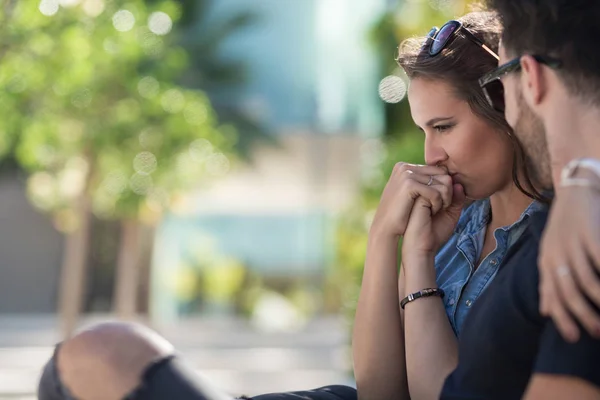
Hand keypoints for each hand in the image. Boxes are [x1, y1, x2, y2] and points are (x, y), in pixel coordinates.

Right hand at [370, 162, 451, 239]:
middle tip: (440, 208)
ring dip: (444, 199)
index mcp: (405, 169)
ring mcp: (405, 174)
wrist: (386, 231)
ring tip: (434, 211)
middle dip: (446, 192)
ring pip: (444, 182)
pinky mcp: (408, 184)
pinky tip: (430, 213)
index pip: (438, 171)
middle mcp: (405, 167)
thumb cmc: (402, 219)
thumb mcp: (420, 201)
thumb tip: (459, 184)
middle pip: (443, 174)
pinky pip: (436, 192)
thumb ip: (437, 190)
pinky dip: (438, 204)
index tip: (441, 203)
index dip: (444, 187)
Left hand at [538, 186, 599, 341]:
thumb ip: (547, 282)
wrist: (574, 187)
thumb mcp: (550, 252)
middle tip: (597, 333)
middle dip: (582, 315)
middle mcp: (556, 253)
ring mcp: (572, 243)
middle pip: (567, 292)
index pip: (551, 294)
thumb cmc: (565, 225)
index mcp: (546, 260)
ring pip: (585, 280)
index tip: (572, 338)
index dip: (561, 318)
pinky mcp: (590, 232)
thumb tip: (545, 311)